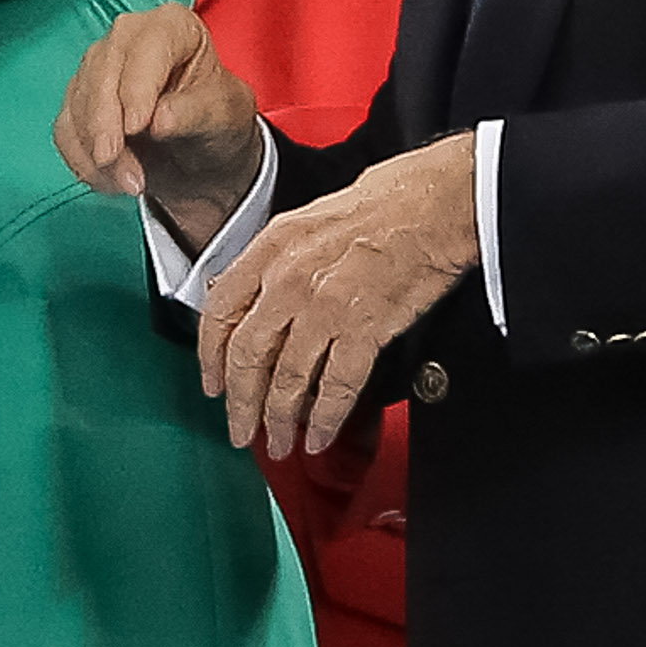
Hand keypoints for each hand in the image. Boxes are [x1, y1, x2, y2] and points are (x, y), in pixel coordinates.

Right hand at [54, 3, 268, 246]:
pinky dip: (82, 159)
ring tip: (130, 184)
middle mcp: (128, 37)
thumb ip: (194, 112)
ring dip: (96, 149)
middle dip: (105, 123)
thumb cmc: (218, 119)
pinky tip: (110, 181)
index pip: (148, 46)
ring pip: (79, 102)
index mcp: (173, 26)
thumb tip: (159, 120)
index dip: (138, 86)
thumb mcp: (224, 115)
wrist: (202, 152)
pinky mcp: (79, 100)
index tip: (137, 127)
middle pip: (102, 71)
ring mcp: (98, 67)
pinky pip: (66, 128)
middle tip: (116, 162)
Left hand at [198, 135, 478, 459]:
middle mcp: (288, 279)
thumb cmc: (384, 203)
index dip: (210, 355)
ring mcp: (324, 307)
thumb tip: (256, 293)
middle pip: (246, 355)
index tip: (212, 382)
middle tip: (240, 430)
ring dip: (279, 420)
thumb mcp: (309, 219)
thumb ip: (277, 258)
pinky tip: (321, 437)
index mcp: (271, 247)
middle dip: (240, 402)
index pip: (219, 310)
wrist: (435, 204)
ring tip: (279, 443)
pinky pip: (336, 387)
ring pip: (286, 378)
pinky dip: (326, 420)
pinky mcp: (364, 328)